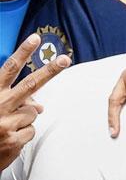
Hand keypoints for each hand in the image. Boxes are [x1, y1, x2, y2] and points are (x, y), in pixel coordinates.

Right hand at [0, 34, 69, 169]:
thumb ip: (14, 100)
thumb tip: (40, 106)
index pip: (10, 68)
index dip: (23, 52)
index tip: (35, 39)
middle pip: (31, 84)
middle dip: (49, 71)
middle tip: (64, 59)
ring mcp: (7, 123)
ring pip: (33, 113)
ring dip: (26, 118)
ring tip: (8, 125)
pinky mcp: (14, 141)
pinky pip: (31, 131)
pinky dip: (24, 133)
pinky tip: (10, 137)